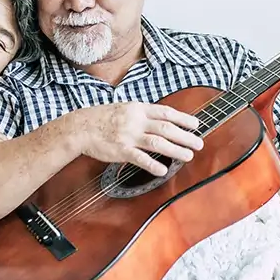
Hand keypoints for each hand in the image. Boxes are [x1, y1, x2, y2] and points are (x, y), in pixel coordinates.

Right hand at [70, 103, 203, 175]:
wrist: (80, 127)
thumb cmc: (102, 118)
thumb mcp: (125, 108)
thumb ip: (142, 114)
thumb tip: (162, 120)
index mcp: (138, 108)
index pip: (166, 112)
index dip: (183, 119)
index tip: (196, 124)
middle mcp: (136, 121)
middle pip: (166, 128)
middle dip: (185, 136)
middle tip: (199, 143)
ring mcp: (129, 135)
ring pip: (157, 143)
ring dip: (175, 150)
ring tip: (189, 155)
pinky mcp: (121, 150)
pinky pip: (140, 158)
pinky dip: (152, 164)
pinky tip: (163, 170)